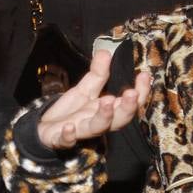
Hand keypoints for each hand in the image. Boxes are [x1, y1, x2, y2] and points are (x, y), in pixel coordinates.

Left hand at [36, 50, 150, 149]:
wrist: (47, 130)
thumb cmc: (71, 112)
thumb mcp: (85, 90)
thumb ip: (97, 74)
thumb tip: (105, 52)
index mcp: (107, 111)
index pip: (130, 104)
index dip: (140, 92)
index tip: (145, 75)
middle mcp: (97, 123)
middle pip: (119, 120)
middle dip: (127, 108)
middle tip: (132, 93)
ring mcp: (80, 132)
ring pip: (96, 129)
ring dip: (104, 118)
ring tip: (107, 101)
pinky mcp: (60, 139)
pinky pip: (66, 141)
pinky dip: (68, 136)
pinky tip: (68, 128)